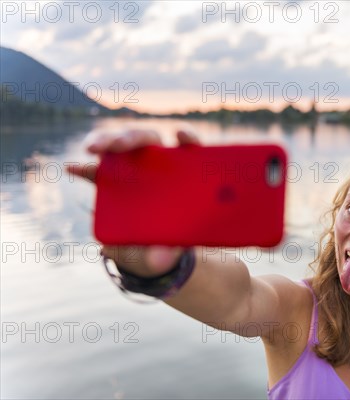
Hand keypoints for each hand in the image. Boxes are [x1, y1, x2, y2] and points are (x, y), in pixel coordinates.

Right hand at [68, 129, 199, 276]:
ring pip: (122, 146)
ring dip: (106, 141)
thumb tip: (162, 261)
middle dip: (133, 137)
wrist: (152, 255)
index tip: (180, 134)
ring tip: (92, 149)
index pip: (191, 149)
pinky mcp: (113, 182)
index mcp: (184, 177)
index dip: (188, 137)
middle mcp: (160, 166)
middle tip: (118, 145)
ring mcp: (135, 171)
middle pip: (149, 140)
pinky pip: (98, 170)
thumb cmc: (172, 245)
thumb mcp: (172, 250)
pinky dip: (85, 168)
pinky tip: (72, 167)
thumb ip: (169, 252)